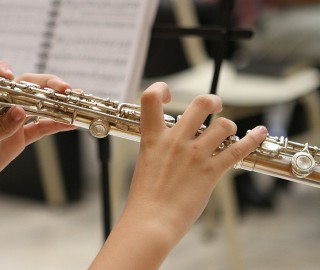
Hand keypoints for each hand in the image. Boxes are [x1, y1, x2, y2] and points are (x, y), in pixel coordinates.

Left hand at [0, 61, 75, 199]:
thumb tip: (20, 111)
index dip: (2, 71)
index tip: (12, 76)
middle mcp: (0, 108)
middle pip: (26, 88)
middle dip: (46, 85)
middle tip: (64, 90)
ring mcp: (12, 123)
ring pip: (38, 107)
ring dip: (55, 104)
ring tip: (74, 102)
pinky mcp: (19, 139)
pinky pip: (40, 128)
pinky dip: (55, 125)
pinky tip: (69, 123)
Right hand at [128, 82, 267, 242]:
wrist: (151, 220)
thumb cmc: (145, 197)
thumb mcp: (146, 162)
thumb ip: (160, 146)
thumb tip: (175, 139)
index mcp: (153, 137)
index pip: (150, 97)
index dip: (161, 88)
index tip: (169, 95)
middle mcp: (175, 141)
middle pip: (201, 103)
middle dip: (212, 101)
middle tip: (214, 106)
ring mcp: (194, 155)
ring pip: (224, 125)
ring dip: (228, 127)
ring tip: (225, 134)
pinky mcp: (210, 171)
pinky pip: (237, 149)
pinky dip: (252, 138)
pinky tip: (259, 132)